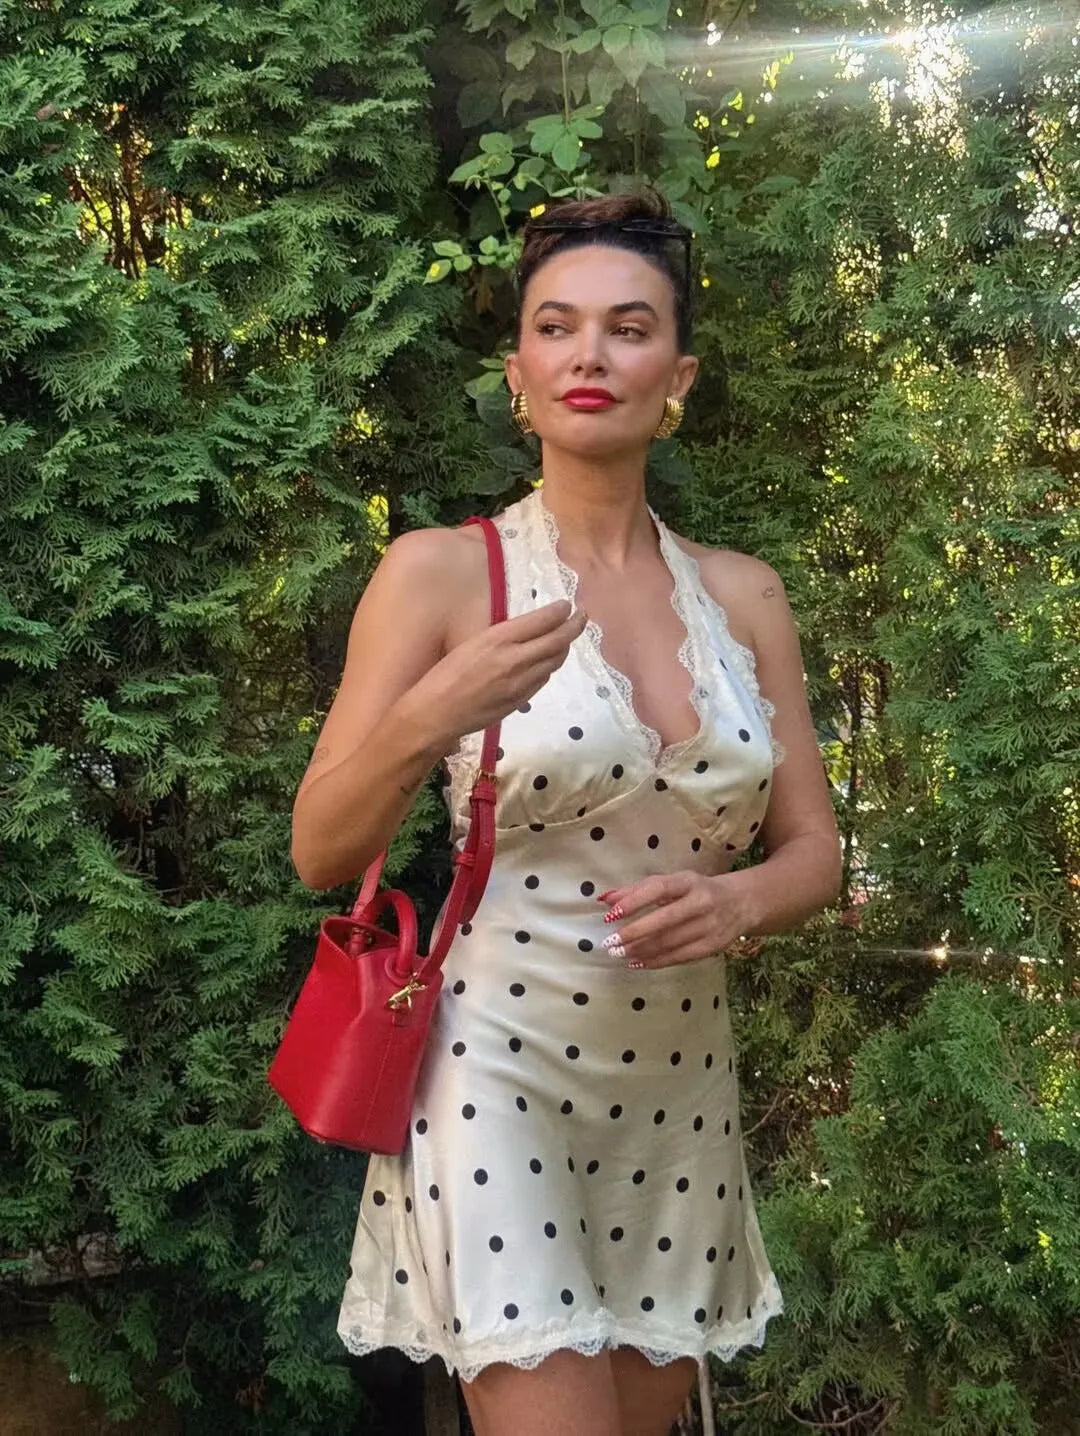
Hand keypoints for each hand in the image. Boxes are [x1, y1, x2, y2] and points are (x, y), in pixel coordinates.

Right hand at [414, 599, 588, 745]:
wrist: (436, 714)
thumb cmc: (444, 675)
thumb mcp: (470, 644)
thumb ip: (501, 637)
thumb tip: (527, 630)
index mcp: (499, 639)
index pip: (543, 621)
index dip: (561, 611)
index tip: (567, 605)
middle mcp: (515, 660)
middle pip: (558, 641)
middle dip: (575, 626)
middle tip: (582, 615)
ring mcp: (521, 683)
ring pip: (555, 661)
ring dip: (564, 646)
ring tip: (566, 636)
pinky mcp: (521, 701)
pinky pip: (543, 679)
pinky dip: (549, 665)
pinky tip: (546, 661)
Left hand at [595, 870, 764, 969]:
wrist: (743, 903)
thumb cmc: (697, 890)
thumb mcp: (673, 882)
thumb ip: (639, 889)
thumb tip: (605, 899)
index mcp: (689, 881)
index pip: (659, 889)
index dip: (634, 901)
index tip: (610, 914)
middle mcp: (702, 902)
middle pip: (665, 920)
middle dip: (634, 933)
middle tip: (610, 942)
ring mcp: (710, 926)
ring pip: (670, 942)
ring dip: (641, 950)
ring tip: (619, 954)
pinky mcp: (713, 946)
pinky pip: (680, 957)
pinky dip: (656, 961)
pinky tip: (637, 962)